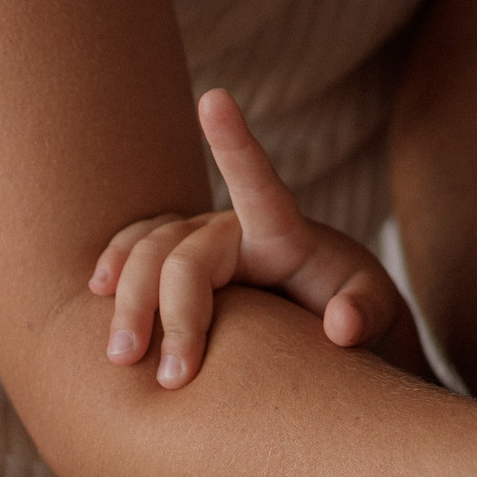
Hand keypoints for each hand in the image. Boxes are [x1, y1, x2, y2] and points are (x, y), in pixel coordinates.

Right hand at [91, 88, 426, 384]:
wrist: (327, 316)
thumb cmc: (354, 307)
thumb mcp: (377, 311)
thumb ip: (366, 313)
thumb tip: (341, 326)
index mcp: (284, 232)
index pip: (259, 183)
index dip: (236, 142)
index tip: (216, 97)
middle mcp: (233, 228)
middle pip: (184, 257)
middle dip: (174, 316)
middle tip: (173, 379)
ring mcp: (199, 240)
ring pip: (146, 254)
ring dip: (130, 305)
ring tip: (123, 361)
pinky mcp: (176, 259)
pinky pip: (134, 249)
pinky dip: (114, 265)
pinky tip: (98, 291)